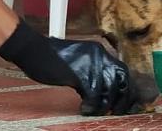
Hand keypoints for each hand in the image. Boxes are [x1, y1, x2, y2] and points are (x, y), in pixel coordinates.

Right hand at [0, 21, 138, 115]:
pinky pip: (94, 94)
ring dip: (105, 105)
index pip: (122, 71)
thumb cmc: (51, 58)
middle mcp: (99, 55)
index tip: (127, 103)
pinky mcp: (79, 73)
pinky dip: (91, 105)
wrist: (33, 50)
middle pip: (122, 80)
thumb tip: (103, 93)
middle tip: (116, 111)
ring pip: (109, 89)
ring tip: (96, 111)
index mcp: (100, 51)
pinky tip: (85, 108)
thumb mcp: (78, 62)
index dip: (127, 89)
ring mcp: (90, 64)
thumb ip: (91, 73)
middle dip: (123, 99)